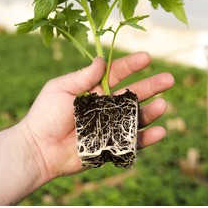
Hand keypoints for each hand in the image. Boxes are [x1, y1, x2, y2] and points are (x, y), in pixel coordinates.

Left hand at [19, 52, 174, 179]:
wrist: (38, 149)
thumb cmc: (45, 116)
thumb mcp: (60, 89)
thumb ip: (83, 76)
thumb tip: (101, 59)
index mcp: (93, 89)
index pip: (117, 73)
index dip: (132, 65)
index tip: (147, 57)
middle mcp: (105, 106)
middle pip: (133, 94)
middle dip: (152, 86)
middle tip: (169, 79)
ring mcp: (110, 126)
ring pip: (136, 117)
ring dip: (151, 111)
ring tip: (163, 106)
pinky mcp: (111, 145)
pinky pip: (132, 141)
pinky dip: (147, 138)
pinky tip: (159, 131)